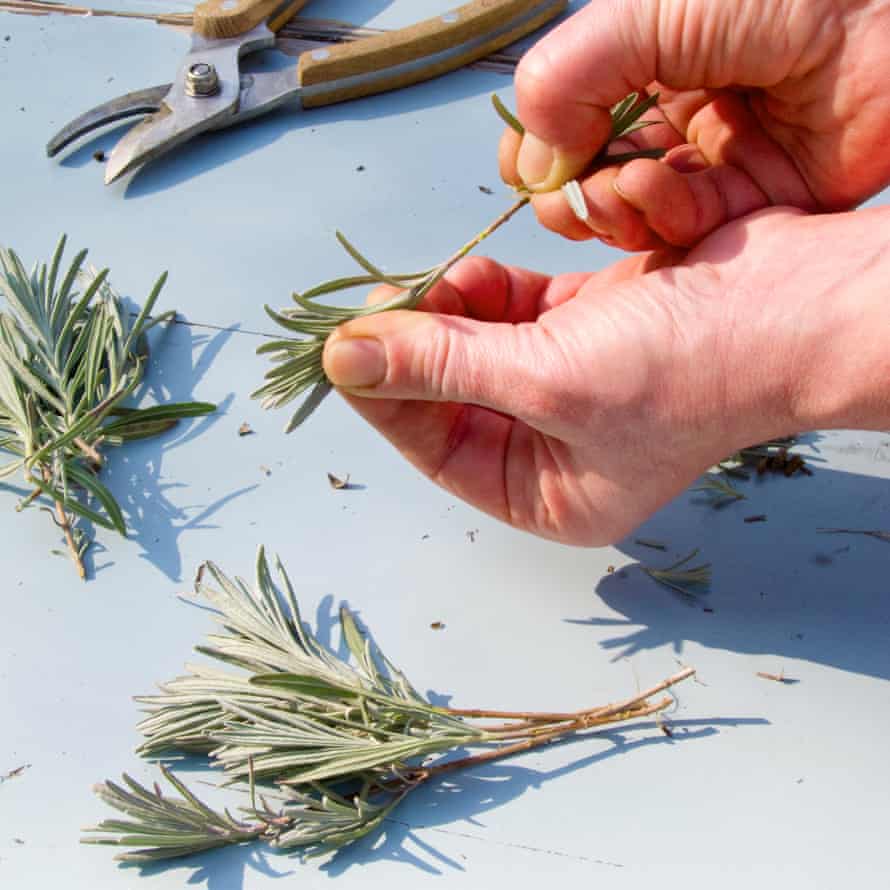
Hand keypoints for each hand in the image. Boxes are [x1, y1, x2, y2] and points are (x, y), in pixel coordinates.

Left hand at [322, 207, 889, 545]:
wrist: (802, 301)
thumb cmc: (694, 369)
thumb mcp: (551, 381)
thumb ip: (444, 366)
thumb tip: (344, 358)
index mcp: (551, 496)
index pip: (440, 451)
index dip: (386, 402)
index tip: (343, 351)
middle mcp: (555, 449)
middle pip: (452, 398)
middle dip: (414, 352)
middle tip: (380, 305)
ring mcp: (569, 386)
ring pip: (476, 350)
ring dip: (447, 314)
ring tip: (435, 282)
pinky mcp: (586, 328)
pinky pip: (512, 314)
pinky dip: (486, 292)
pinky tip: (470, 274)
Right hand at [500, 0, 889, 249]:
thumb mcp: (647, 9)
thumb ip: (567, 77)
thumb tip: (530, 167)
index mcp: (642, 57)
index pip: (563, 121)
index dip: (538, 154)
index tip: (528, 169)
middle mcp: (673, 109)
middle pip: (590, 176)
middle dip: (570, 193)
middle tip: (569, 194)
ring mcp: (712, 157)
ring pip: (632, 211)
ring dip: (611, 209)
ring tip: (620, 189)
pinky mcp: (753, 199)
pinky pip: (687, 228)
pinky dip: (659, 218)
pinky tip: (654, 192)